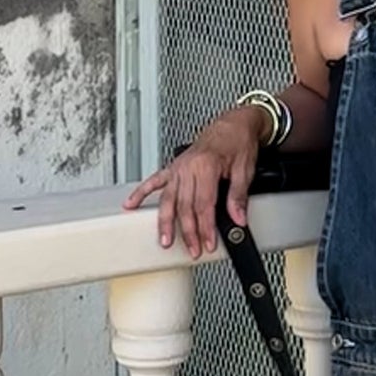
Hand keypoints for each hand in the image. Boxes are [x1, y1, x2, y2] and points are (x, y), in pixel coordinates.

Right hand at [122, 105, 264, 257]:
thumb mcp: (244, 170)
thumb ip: (238, 196)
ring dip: (165, 221)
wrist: (233, 125)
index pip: (203, 205)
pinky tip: (131, 205)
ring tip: (164, 240)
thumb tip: (237, 219)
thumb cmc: (238, 143)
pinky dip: (141, 193)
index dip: (205, 228)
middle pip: (184, 206)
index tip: (208, 244)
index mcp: (206, 166)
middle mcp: (188, 167)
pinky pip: (154, 181)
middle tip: (192, 250)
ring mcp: (178, 168)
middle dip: (187, 231)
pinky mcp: (174, 167)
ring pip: (168, 199)